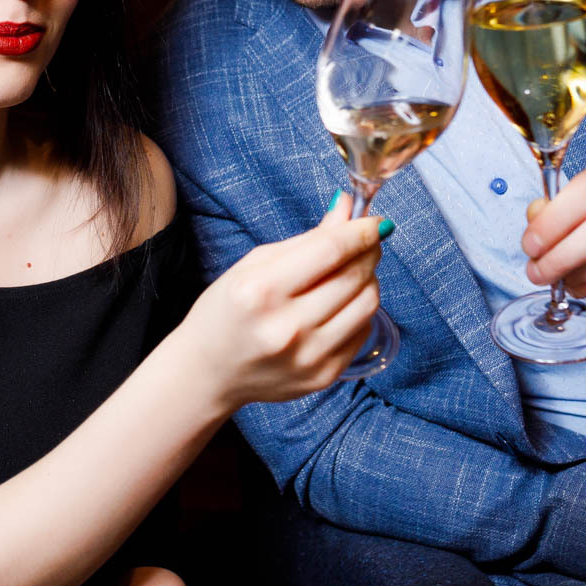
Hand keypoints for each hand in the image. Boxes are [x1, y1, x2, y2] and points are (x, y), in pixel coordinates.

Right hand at [174, 194, 382, 410]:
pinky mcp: (324, 376)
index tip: (376, 222)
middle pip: (354, 276)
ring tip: (352, 273)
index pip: (330, 250)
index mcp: (261, 291)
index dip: (361, 231)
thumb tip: (348, 209)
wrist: (209, 372)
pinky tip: (341, 305)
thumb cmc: (228, 311)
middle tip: (366, 242)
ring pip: (368, 304)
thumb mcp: (254, 265)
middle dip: (368, 251)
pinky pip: (363, 331)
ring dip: (368, 280)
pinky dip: (360, 311)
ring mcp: (309, 356)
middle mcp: (287, 327)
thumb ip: (307, 239)